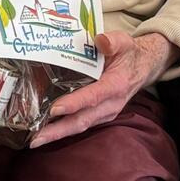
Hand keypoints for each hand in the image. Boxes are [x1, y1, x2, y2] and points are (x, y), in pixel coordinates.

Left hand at [28, 31, 178, 147]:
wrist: (143, 67)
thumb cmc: (129, 53)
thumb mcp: (124, 41)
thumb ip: (112, 41)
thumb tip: (100, 40)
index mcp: (116, 85)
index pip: (93, 96)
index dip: (74, 103)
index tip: (55, 109)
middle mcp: (111, 104)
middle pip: (83, 120)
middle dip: (58, 131)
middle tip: (36, 139)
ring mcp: (106, 112)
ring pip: (80, 126)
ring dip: (58, 134)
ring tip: (36, 140)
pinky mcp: (100, 115)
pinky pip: (81, 124)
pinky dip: (63, 130)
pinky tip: (46, 131)